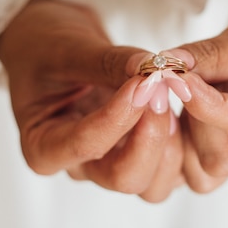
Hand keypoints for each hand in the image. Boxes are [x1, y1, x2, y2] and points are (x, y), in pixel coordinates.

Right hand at [0, 0, 183, 201]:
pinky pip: (171, 169)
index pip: (86, 144)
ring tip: (171, 96)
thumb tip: (152, 69)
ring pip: (153, 185)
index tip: (144, 82)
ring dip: (171, 143)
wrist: (52, 43)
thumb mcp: (69, 49)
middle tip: (163, 90)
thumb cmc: (47, 46)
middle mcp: (79, 165)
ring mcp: (111, 164)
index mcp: (43, 146)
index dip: (120, 116)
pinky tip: (185, 106)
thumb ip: (110, 62)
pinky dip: (184, 144)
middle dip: (152, 137)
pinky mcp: (139, 155)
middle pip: (125, 178)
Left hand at [173, 0, 227, 192]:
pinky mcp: (224, 139)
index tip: (180, 78)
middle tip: (181, 77)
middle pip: (222, 158)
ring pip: (201, 166)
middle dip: (196, 119)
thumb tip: (167, 67)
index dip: (208, 105)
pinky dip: (177, 132)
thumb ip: (211, 57)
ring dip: (183, 130)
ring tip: (184, 85)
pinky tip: (178, 96)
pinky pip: (190, 157)